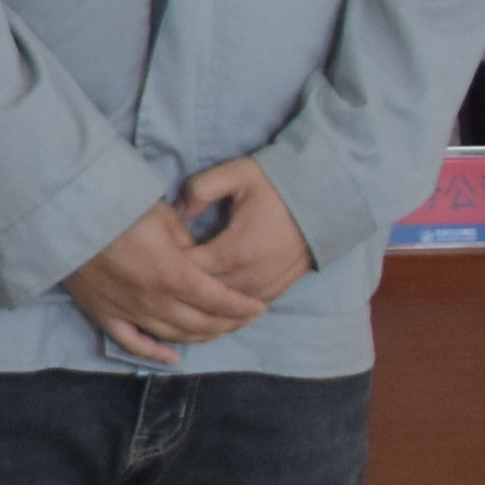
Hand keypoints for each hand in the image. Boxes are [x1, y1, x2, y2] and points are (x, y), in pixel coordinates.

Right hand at [58, 194, 268, 364]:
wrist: (66, 216)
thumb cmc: (117, 209)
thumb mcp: (164, 216)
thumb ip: (188, 242)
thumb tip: (199, 258)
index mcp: (172, 274)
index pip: (217, 300)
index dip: (241, 307)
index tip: (259, 307)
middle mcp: (154, 300)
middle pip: (201, 322)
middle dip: (228, 323)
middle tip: (244, 319)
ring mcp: (128, 311)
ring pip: (174, 335)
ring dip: (201, 337)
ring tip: (218, 331)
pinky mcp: (105, 314)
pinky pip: (134, 342)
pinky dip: (156, 353)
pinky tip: (173, 357)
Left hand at [179, 153, 313, 309]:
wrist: (325, 199)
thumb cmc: (276, 185)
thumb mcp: (236, 175)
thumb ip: (200, 189)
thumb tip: (177, 211)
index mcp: (234, 252)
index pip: (187, 271)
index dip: (168, 262)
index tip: (160, 250)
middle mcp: (248, 278)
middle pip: (200, 294)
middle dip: (181, 282)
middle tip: (165, 268)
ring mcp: (262, 290)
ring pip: (219, 307)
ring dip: (200, 296)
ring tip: (182, 282)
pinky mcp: (273, 293)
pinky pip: (240, 310)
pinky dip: (222, 304)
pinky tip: (208, 292)